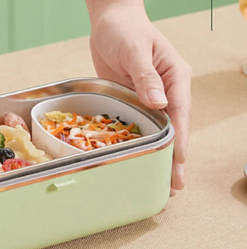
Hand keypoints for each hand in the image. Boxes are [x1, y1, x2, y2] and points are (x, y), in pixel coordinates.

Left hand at [86, 0, 191, 192]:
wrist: (110, 22)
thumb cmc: (125, 30)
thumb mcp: (135, 50)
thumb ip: (146, 77)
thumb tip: (159, 103)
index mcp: (175, 77)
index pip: (180, 113)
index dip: (179, 139)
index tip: (178, 161)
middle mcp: (167, 91)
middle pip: (174, 129)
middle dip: (174, 157)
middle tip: (173, 185)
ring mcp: (151, 98)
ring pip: (160, 132)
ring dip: (159, 156)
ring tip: (159, 182)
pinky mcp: (135, 102)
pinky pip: (140, 127)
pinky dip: (142, 144)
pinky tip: (140, 161)